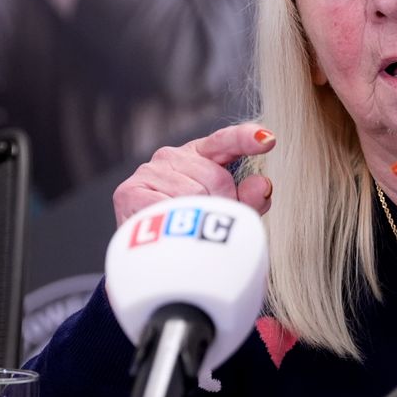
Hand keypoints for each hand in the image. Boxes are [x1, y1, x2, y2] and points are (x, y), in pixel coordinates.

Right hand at [113, 122, 277, 226]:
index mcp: (200, 155)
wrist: (148, 257)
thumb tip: (262, 185)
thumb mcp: (225, 214)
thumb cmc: (190, 229)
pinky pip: (166, 208)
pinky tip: (166, 229)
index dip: (245, 138)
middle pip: (216, 177)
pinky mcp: (130, 191)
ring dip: (195, 218)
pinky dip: (171, 224)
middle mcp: (172, 156)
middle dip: (221, 204)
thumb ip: (248, 199)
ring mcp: (150, 171)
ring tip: (185, 230)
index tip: (267, 139)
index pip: (225, 141)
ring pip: (193, 196)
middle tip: (208, 224)